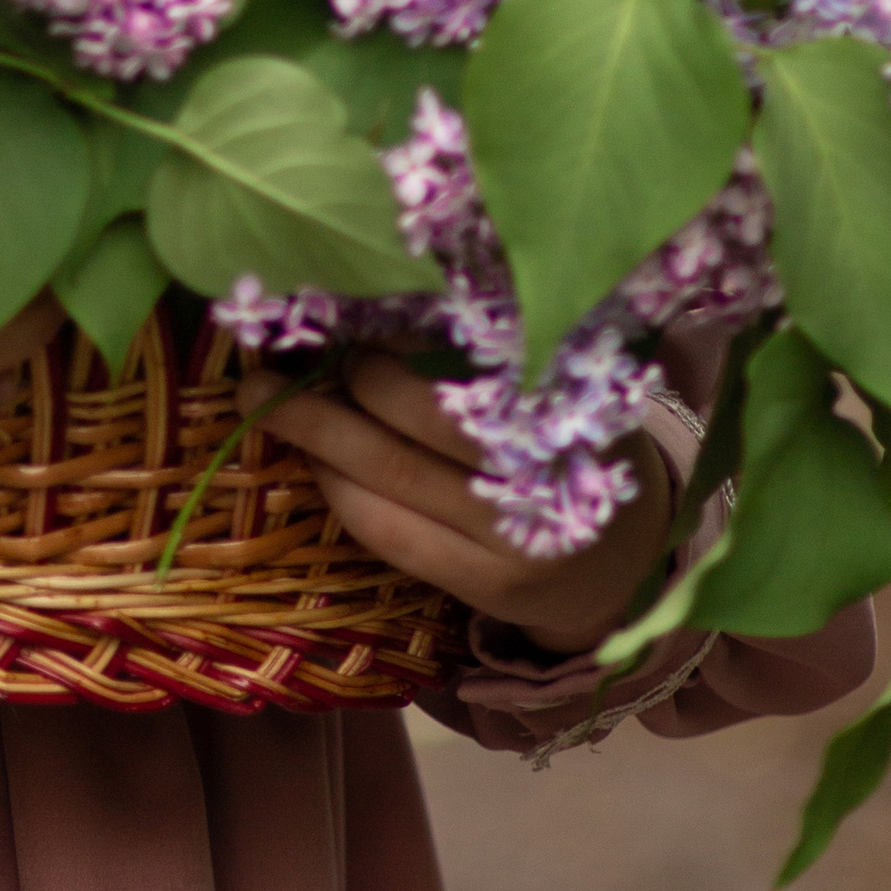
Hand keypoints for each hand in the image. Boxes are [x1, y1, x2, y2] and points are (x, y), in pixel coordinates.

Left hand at [250, 346, 677, 655]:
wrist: (623, 569)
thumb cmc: (573, 452)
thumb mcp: (562, 394)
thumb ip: (493, 357)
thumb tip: (382, 304)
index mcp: (564, 409)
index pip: (463, 373)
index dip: (394, 348)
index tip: (349, 324)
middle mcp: (544, 475)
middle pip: (416, 422)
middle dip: (339, 388)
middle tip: (288, 363)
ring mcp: (515, 538)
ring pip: (391, 478)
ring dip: (319, 437)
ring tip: (267, 402)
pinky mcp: (486, 586)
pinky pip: (391, 534)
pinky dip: (342, 492)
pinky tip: (317, 464)